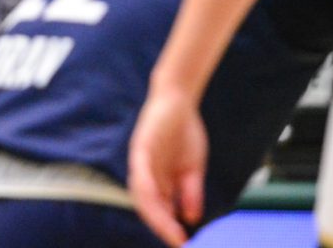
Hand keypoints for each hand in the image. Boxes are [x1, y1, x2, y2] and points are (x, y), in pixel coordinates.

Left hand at [128, 89, 208, 247]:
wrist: (180, 99)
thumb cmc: (184, 131)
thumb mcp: (192, 167)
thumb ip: (190, 191)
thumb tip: (190, 217)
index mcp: (156, 180)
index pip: (158, 209)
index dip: (168, 227)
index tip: (182, 242)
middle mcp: (145, 174)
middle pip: (148, 206)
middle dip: (162, 226)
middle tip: (176, 241)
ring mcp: (140, 161)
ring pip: (142, 194)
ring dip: (155, 214)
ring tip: (169, 229)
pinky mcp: (140, 147)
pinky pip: (140, 172)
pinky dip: (147, 188)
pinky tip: (155, 201)